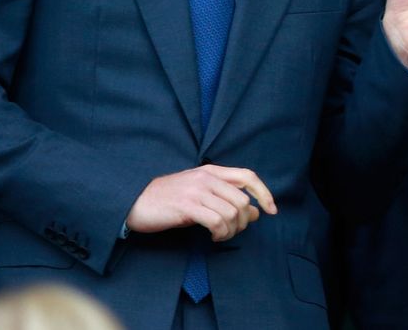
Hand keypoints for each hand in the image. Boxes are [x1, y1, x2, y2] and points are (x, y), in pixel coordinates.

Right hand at [125, 165, 277, 241]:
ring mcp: (197, 191)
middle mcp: (206, 177)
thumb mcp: (199, 194)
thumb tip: (255, 211)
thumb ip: (225, 198)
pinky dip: (220, 233)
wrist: (135, 201)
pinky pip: (217, 221)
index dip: (264, 192)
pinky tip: (213, 236)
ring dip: (231, 230)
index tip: (272, 210)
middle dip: (243, 221)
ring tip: (220, 235)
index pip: (248, 176)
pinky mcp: (187, 206)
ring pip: (232, 212)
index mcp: (211, 171)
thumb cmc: (168, 200)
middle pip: (242, 200)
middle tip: (232, 231)